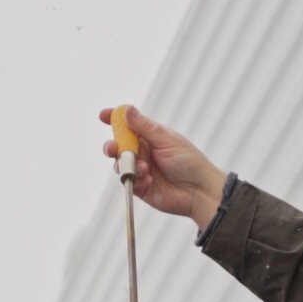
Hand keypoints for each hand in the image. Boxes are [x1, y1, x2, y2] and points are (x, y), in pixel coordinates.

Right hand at [100, 105, 228, 229]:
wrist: (199, 191)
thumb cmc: (189, 162)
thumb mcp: (166, 140)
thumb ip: (144, 127)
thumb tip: (127, 110)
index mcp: (150, 136)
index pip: (128, 125)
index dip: (114, 119)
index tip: (103, 115)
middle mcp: (144, 151)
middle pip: (119, 145)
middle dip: (113, 146)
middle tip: (113, 148)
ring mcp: (141, 169)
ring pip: (120, 164)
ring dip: (128, 165)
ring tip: (144, 169)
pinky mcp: (140, 187)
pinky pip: (128, 182)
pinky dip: (136, 180)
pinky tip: (150, 181)